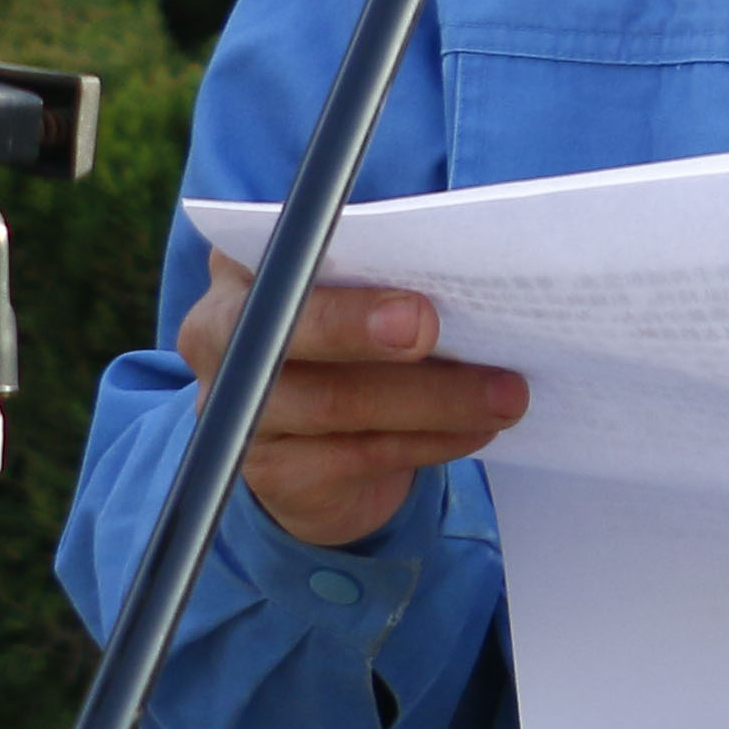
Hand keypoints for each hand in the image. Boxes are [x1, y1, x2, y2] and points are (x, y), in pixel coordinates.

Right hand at [177, 253, 527, 555]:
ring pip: (337, 403)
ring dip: (433, 398)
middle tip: (427, 327)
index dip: (325, 262)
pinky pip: (360, 455)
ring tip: (506, 396)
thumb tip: (469, 256)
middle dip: (360, 328)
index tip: (392, 283)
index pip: (279, 254)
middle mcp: (222, 335)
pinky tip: (479, 430)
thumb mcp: (361, 288)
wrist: (314, 443)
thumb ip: (387, 266)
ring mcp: (242, 410)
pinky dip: (431, 440)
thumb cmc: (354, 337)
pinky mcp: (276, 473)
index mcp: (247, 266)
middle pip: (289, 332)